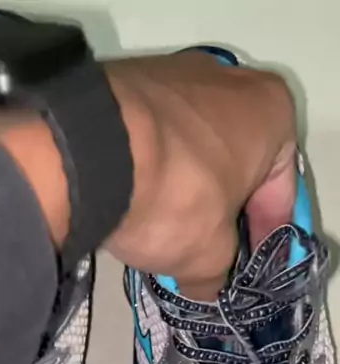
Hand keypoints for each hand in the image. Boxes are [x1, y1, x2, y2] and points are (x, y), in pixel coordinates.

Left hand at [0, 49, 296, 300]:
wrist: (86, 151)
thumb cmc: (174, 196)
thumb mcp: (208, 254)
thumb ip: (217, 272)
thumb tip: (206, 288)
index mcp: (270, 111)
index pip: (280, 190)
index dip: (265, 236)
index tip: (249, 264)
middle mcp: (227, 79)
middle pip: (235, 161)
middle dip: (221, 206)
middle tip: (207, 249)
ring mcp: (170, 73)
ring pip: (189, 146)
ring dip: (181, 187)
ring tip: (161, 232)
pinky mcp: (120, 81)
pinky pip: (147, 137)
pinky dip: (145, 169)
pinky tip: (129, 205)